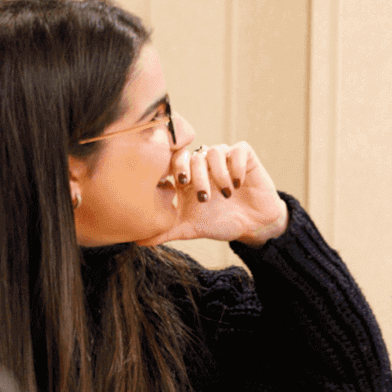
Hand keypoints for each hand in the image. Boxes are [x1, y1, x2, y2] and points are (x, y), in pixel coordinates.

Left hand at [139, 142, 288, 246]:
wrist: (255, 225)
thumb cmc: (221, 223)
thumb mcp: (191, 229)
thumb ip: (166, 232)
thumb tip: (137, 241)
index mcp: (189, 177)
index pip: (173, 160)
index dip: (174, 169)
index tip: (179, 187)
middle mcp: (205, 164)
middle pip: (192, 156)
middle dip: (197, 176)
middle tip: (203, 197)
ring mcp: (225, 159)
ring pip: (214, 152)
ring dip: (218, 174)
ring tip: (226, 194)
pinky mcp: (245, 157)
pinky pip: (238, 150)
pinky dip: (237, 166)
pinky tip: (238, 183)